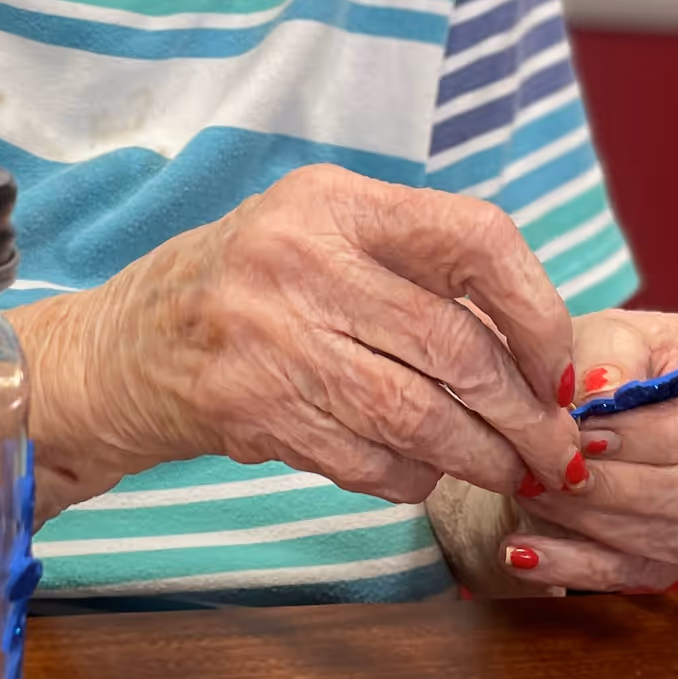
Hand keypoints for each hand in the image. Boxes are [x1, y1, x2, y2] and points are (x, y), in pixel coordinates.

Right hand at [17, 166, 582, 512]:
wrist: (120, 348)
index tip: (556, 363)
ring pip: (418, 414)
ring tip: (511, 473)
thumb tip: (541, 343)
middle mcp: (300, 259)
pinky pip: (368, 459)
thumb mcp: (319, 235)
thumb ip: (414, 266)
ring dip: (480, 457)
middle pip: (455, 345)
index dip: (536, 309)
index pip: (474, 238)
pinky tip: (427, 475)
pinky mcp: (251, 410)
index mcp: (334, 202)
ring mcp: (270, 337)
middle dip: (524, 413)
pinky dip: (414, 477)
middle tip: (557, 450)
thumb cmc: (248, 290)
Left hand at [434, 311, 677, 595]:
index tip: (590, 435)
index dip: (660, 434)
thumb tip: (602, 397)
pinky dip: (583, 568)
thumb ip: (605, 358)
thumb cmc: (614, 355)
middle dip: (632, 487)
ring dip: (603, 525)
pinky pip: (653, 573)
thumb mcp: (605, 333)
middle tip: (559, 474)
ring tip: (536, 498)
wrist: (598, 399)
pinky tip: (527, 553)